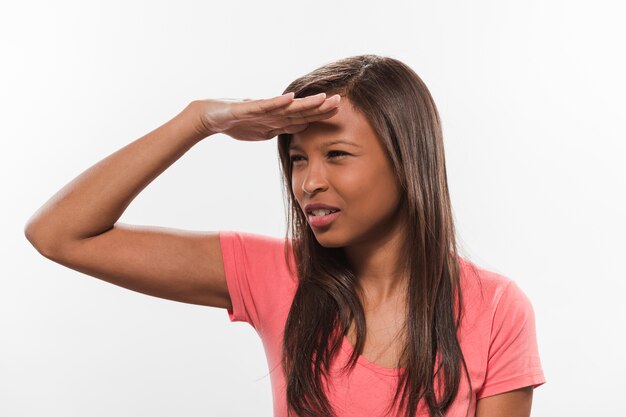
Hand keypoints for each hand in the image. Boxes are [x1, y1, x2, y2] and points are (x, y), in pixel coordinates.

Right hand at [193, 92, 340, 140]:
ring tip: (322, 98)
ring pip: (287, 107)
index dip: (321, 114)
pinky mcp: (248, 108)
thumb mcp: (265, 131)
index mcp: (278, 118)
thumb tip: (303, 128)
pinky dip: (278, 102)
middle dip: (320, 106)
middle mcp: (273, 111)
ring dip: (305, 103)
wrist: (211, 117)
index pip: (304, 117)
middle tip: (340, 101)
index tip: (341, 112)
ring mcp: (261, 109)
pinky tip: (291, 98)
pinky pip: (266, 106)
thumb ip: (283, 128)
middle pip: (300, 110)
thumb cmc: (238, 123)